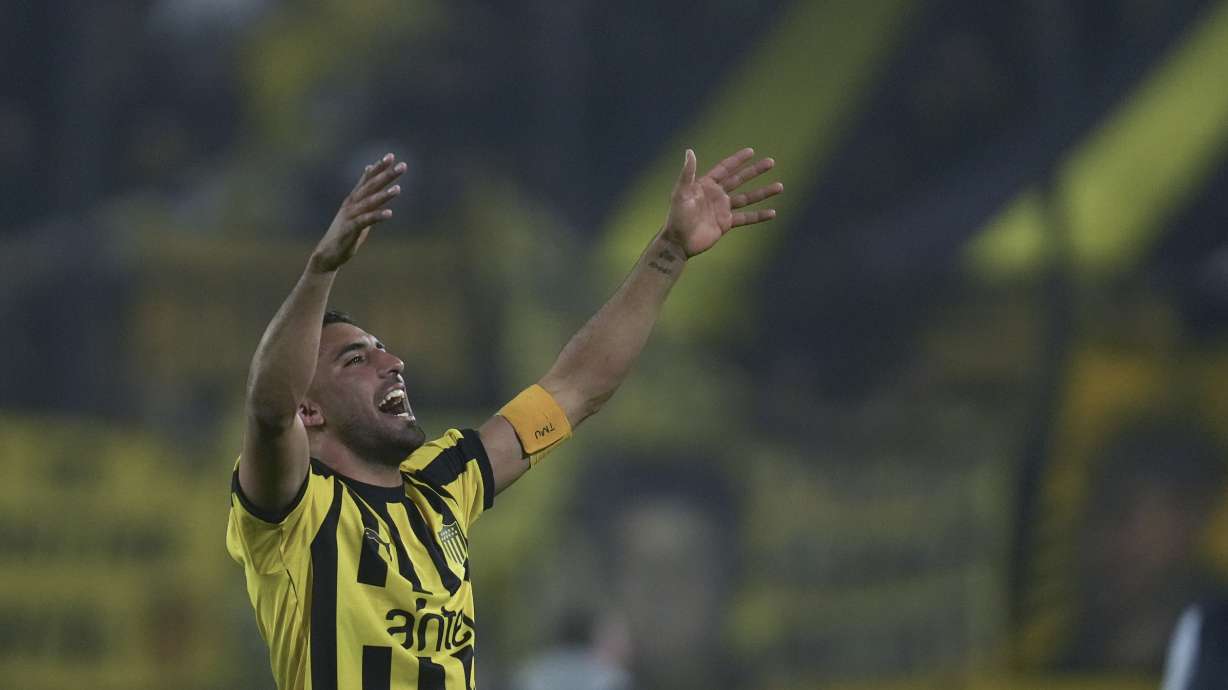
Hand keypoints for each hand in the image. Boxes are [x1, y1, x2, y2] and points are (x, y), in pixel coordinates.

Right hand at [309, 153, 406, 272]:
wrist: (327, 254)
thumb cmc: (344, 232)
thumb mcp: (356, 210)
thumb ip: (364, 193)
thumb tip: (368, 172)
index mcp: (354, 199)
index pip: (367, 180)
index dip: (378, 168)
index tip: (390, 156)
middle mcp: (352, 204)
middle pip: (371, 187)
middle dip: (386, 175)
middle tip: (402, 166)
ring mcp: (350, 216)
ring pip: (369, 203)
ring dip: (383, 195)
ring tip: (398, 189)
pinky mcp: (350, 230)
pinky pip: (365, 222)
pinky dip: (376, 216)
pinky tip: (389, 213)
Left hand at [661, 147, 782, 257]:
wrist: (679, 242)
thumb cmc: (676, 217)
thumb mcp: (681, 193)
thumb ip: (687, 173)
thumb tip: (689, 151)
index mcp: (706, 185)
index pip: (725, 169)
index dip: (737, 160)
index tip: (751, 151)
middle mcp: (716, 195)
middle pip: (740, 180)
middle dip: (755, 171)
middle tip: (771, 162)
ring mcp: (722, 209)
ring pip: (747, 198)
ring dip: (763, 192)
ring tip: (780, 186)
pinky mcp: (726, 223)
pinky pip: (746, 218)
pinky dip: (759, 216)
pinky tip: (773, 213)